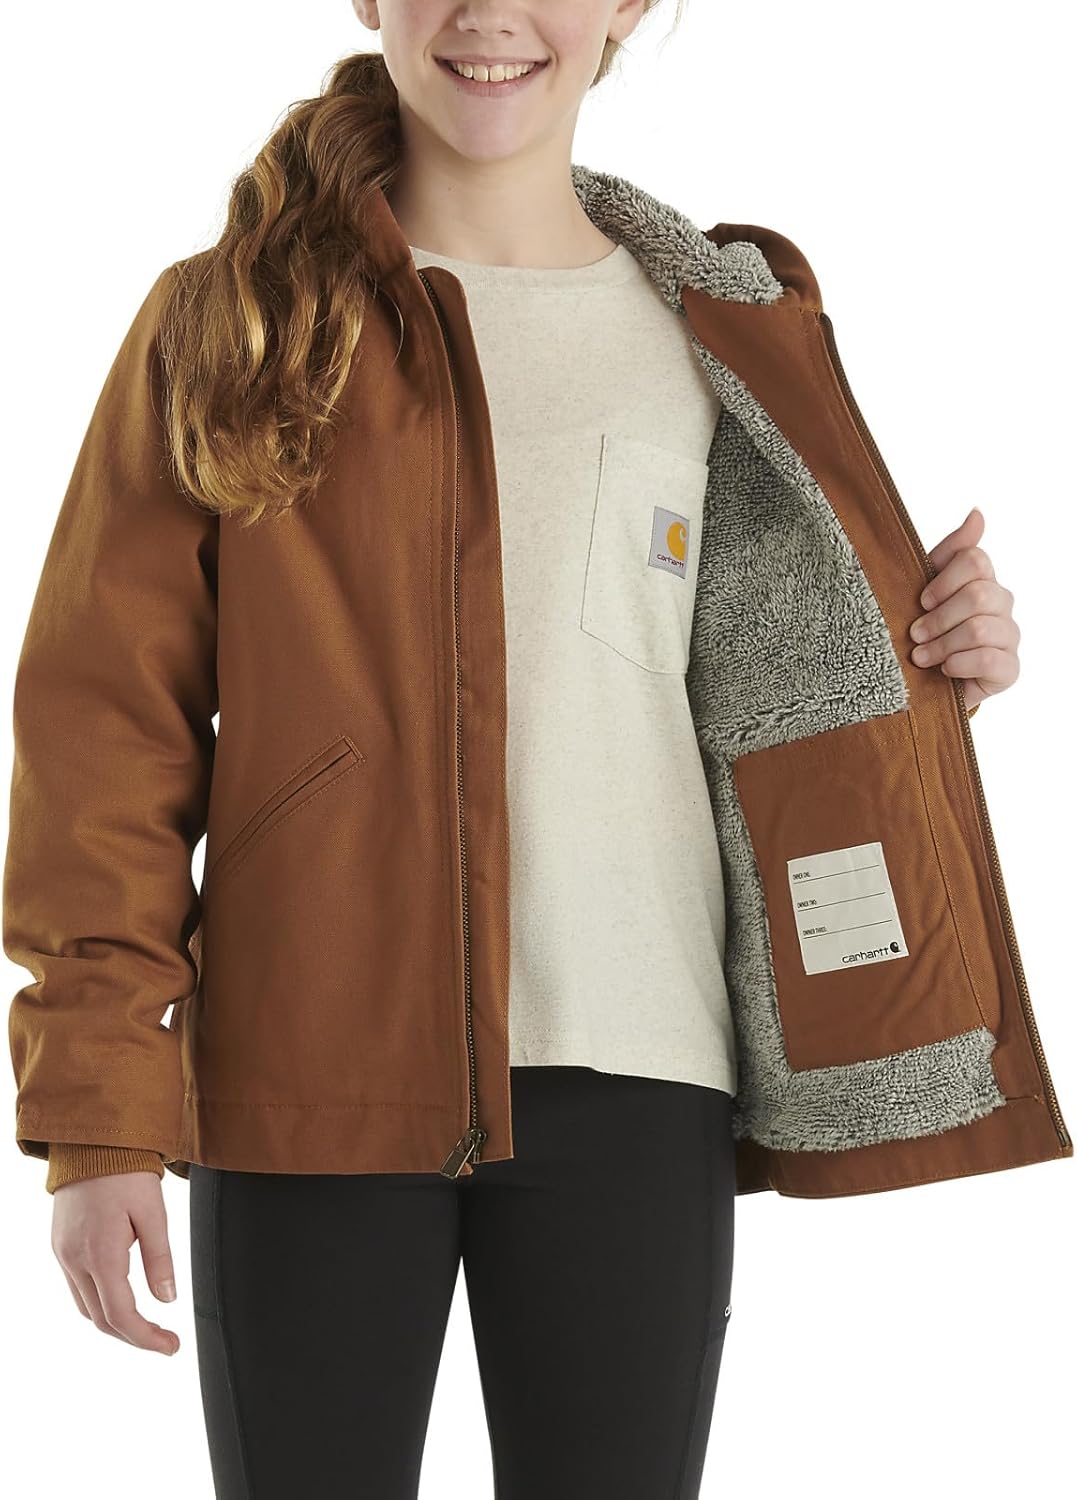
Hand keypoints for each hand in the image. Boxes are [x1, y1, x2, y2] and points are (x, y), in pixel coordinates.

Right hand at [51, 1171, 180, 1355]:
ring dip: (114, 1323)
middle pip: (101, 1320)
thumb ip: (160, 1259)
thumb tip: (166, 1300)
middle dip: (133, 1336)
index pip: (122, 1316)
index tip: (171, 1346)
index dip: (147, 1339)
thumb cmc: (127, 1171)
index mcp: (102, 1255)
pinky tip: (121, 1296)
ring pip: (86, 1308)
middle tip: (165, 1340)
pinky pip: (77, 1288)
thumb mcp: (154, 1212)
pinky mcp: (60, 1246)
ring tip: (146, 1324)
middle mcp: (76, 1260)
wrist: (91, 1142)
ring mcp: (63, 1254)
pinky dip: (99, 1302)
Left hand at [909, 506, 1019, 711]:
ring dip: (942, 645)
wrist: (925, 680)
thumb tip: (978, 512)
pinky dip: (958, 665)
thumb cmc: (926, 630)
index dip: (943, 581)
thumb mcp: (925, 588)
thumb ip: (950, 552)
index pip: (974, 559)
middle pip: (977, 595)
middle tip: (916, 634)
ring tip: (921, 657)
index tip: (921, 601)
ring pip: (979, 630)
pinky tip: (945, 670)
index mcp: (982, 578)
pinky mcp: (1009, 668)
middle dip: (938, 618)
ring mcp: (1009, 635)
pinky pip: (989, 660)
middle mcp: (1002, 602)